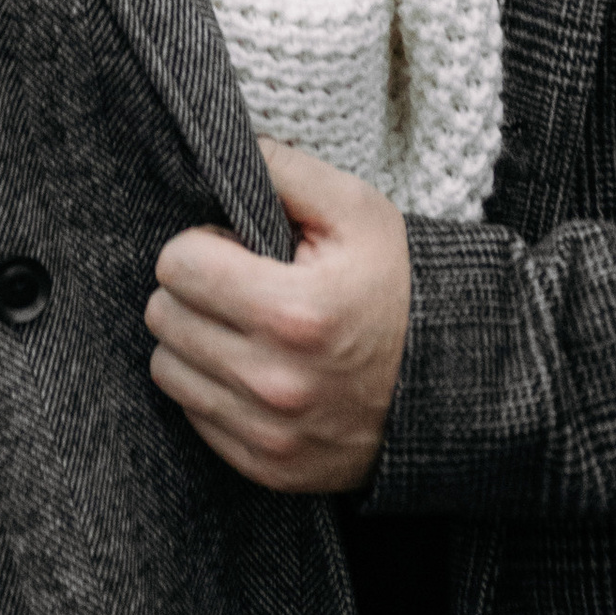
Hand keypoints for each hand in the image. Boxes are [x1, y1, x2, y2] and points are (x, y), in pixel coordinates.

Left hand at [145, 140, 411, 494]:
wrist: (451, 383)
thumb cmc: (398, 287)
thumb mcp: (358, 210)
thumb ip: (284, 169)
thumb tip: (224, 147)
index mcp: (292, 312)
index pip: (176, 265)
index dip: (202, 244)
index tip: (236, 248)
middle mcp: (273, 382)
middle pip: (163, 317)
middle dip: (194, 290)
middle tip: (240, 285)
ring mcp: (268, 434)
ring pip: (167, 369)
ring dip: (194, 340)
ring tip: (243, 325)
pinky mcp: (266, 467)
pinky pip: (193, 416)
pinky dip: (211, 387)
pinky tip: (253, 367)